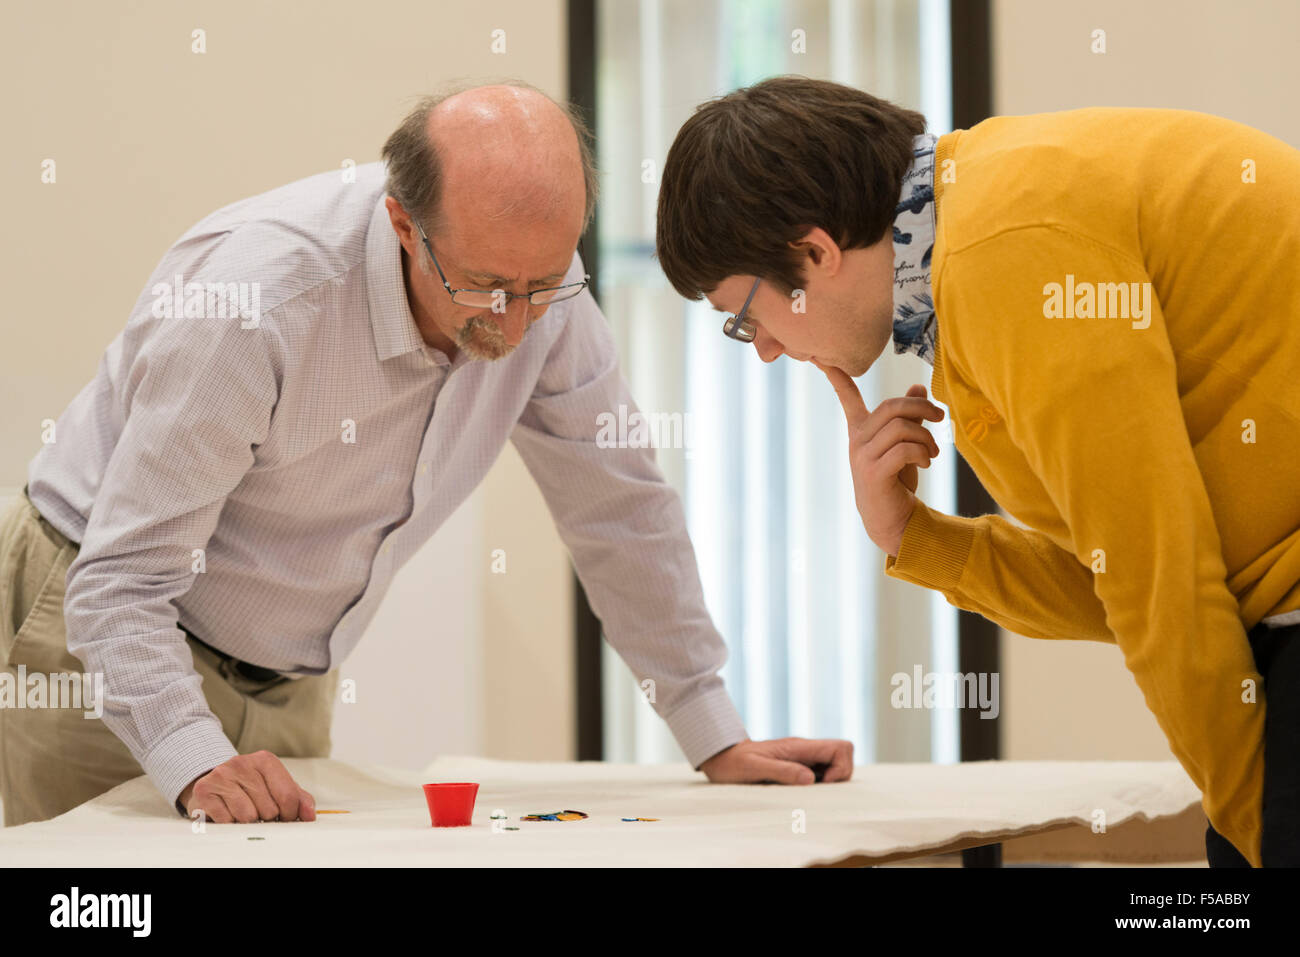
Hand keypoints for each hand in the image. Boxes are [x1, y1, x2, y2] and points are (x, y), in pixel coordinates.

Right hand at [179, 750, 315, 822]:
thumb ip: (298, 799)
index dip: (290, 814)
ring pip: (248, 817)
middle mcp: (242, 763)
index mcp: (265, 760)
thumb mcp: (275, 786)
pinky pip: (227, 821)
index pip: (288, 795)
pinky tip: (227, 812)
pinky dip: (230, 823)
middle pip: (269, 809)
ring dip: (247, 821)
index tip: (284, 817)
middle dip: (266, 817)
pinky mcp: (204, 791)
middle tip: (258, 811)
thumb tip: (310, 815)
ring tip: (242, 811)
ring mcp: (222, 776)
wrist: (212, 781)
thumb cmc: (248, 786)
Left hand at [699, 737, 853, 783]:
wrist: (720, 757)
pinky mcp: (795, 769)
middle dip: (840, 777)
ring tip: (805, 795)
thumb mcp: (753, 767)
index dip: (842, 768)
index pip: (840, 747)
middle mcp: (804, 752)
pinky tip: (799, 796)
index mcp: (798, 747)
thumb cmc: (733, 762)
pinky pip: (819, 775)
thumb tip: (810, 779)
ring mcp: (801, 760)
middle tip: (816, 792)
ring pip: (833, 767)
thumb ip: (781, 771)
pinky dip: (817, 788)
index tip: (823, 784)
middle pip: (842, 756)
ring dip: (828, 784)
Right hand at [815, 362, 943, 556]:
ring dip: (926, 437)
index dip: (837, 378)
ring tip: (933, 452)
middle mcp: (858, 441)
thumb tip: (918, 387)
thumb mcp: (906, 444)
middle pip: (892, 407)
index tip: (821, 358)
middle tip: (941, 417)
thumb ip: (910, 417)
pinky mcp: (874, 473)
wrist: (893, 521)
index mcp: (862, 430)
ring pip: (901, 428)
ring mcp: (863, 457)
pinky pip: (904, 449)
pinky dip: (922, 453)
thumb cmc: (898, 480)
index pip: (847, 398)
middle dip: (922, 408)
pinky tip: (926, 462)